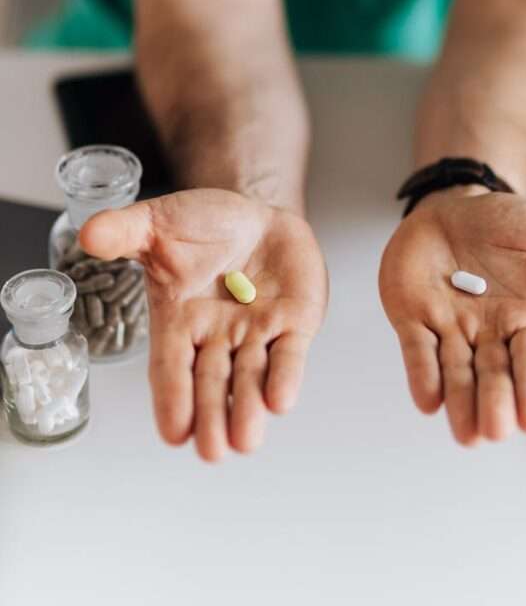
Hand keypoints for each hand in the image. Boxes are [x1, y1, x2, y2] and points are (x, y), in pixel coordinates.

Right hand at [80, 190, 327, 460]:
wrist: (255, 215)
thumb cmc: (203, 226)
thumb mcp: (159, 223)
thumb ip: (126, 231)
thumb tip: (89, 234)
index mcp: (179, 321)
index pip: (171, 366)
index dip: (172, 398)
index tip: (173, 433)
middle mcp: (217, 336)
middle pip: (211, 384)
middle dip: (211, 417)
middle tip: (211, 451)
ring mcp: (256, 333)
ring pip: (250, 378)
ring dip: (247, 409)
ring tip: (245, 440)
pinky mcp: (294, 323)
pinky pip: (289, 354)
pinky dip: (285, 376)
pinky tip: (281, 400)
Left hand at [379, 189, 525, 444]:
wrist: (457, 206)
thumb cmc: (510, 226)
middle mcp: (488, 333)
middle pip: (493, 376)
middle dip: (494, 403)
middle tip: (496, 429)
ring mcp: (449, 327)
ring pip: (455, 373)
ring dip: (460, 402)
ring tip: (467, 433)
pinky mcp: (412, 318)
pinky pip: (417, 349)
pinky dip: (421, 374)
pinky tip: (427, 400)